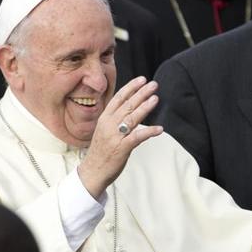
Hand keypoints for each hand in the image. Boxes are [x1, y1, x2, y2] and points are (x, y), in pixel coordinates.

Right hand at [78, 77, 162, 198]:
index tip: (141, 79)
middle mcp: (109, 125)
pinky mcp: (121, 148)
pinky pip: (137, 137)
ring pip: (131, 118)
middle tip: (153, 85)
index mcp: (104, 119)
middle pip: (127, 105)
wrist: (92, 171)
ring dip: (144, 107)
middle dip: (141, 93)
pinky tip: (159, 129)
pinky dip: (148, 132)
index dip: (130, 88)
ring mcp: (115, 136)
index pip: (118, 99)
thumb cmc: (101, 151)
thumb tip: (129, 107)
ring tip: (155, 99)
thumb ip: (115, 119)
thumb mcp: (104, 131)